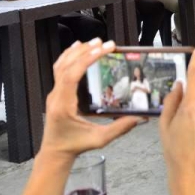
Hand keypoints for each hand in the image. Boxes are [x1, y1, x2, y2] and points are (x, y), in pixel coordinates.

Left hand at [39, 39, 141, 161]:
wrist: (55, 152)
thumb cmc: (75, 146)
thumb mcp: (99, 139)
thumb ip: (120, 128)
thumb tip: (140, 118)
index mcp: (64, 105)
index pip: (72, 75)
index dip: (87, 59)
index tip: (104, 49)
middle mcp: (56, 96)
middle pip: (66, 65)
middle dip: (86, 51)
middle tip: (105, 43)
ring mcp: (54, 94)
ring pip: (61, 65)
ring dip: (77, 51)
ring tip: (95, 42)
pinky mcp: (56, 93)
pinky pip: (59, 70)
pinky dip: (68, 56)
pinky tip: (78, 49)